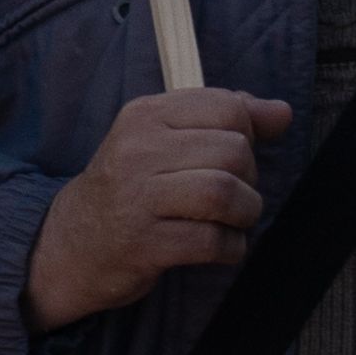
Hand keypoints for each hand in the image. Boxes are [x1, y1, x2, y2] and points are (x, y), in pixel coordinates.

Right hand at [19, 83, 291, 329]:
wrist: (73, 244)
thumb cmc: (132, 188)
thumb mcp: (166, 140)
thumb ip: (224, 119)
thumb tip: (282, 112)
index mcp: (145, 115)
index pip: (226, 106)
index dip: (247, 133)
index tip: (232, 157)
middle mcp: (138, 150)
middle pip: (233, 151)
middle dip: (249, 178)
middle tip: (232, 195)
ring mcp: (138, 197)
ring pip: (224, 193)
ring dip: (244, 214)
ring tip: (232, 221)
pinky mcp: (144, 244)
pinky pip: (212, 242)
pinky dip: (231, 248)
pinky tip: (221, 247)